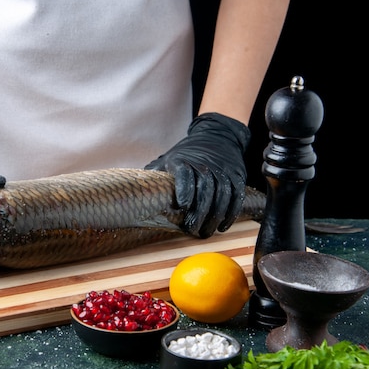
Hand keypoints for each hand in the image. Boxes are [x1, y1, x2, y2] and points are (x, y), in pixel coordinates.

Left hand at [144, 113, 249, 237]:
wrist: (217, 136)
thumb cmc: (187, 154)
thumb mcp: (168, 159)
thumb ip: (154, 174)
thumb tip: (132, 192)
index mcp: (183, 160)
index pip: (185, 173)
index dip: (185, 188)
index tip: (182, 205)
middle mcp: (205, 164)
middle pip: (205, 189)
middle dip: (199, 212)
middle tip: (192, 230)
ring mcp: (222, 170)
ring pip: (222, 195)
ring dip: (215, 217)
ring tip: (205, 232)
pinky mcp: (236, 176)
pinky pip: (236, 196)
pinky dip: (231, 213)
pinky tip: (222, 226)